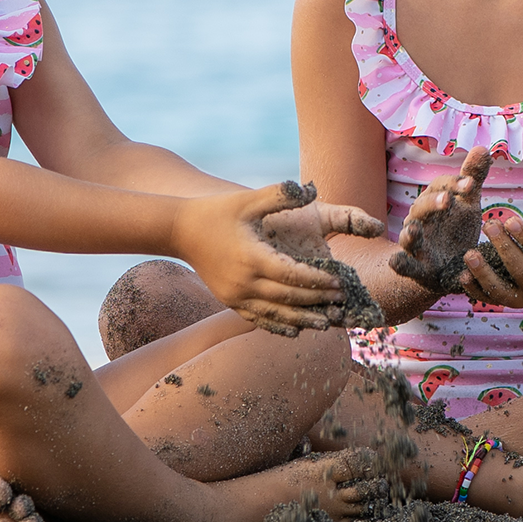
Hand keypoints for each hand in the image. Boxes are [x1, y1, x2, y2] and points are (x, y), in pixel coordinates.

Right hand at [172, 180, 382, 335]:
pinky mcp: (229, 301)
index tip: (339, 282)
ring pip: (275, 315)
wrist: (180, 231)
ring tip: (326, 323)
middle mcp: (244, 282)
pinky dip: (278, 326)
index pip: (293, 275)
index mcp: (253, 257)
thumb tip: (311, 191)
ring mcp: (235, 296)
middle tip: (341, 301)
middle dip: (317, 301)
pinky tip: (295, 330)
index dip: (318, 281)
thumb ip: (280, 195)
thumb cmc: (217, 211)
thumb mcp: (249, 199)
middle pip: (288, 298)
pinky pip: (258, 319)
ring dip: (302, 320)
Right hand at [388, 147, 491, 293]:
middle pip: (422, 207)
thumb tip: (483, 148)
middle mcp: (420, 219)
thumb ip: (473, 177)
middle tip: (447, 201)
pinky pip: (403, 264)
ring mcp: (415, 243)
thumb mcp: (467, 203)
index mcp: (435, 200)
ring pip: (408, 235)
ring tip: (413, 231)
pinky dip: (399, 263)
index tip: (471, 185)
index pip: (442, 187)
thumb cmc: (455, 228)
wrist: (449, 265)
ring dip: (410, 233)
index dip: (455, 184)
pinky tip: (395, 262)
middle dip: (433, 203)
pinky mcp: (415, 267)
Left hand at [462, 212, 522, 307]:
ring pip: (502, 291)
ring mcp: (522, 300)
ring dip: (484, 273)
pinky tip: (462, 275)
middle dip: (504, 248)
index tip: (510, 220)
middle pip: (522, 271)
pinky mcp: (505, 304)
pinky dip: (473, 289)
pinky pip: (487, 299)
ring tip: (469, 254)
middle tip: (489, 225)